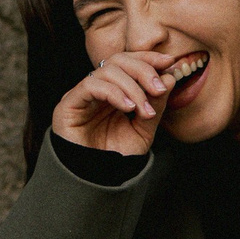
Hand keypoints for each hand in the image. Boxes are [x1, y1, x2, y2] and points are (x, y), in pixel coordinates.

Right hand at [51, 49, 178, 158]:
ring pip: (107, 71)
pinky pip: (91, 85)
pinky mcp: (69, 104)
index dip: (148, 58)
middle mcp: (97, 89)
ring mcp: (82, 95)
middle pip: (119, 60)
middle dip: (144, 70)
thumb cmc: (116, 157)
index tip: (170, 62)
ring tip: (143, 109)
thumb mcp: (143, 130)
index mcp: (114, 90)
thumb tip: (169, 77)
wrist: (95, 180)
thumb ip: (155, 106)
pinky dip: (114, 93)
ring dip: (132, 87)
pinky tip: (127, 108)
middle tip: (160, 89)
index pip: (129, 62)